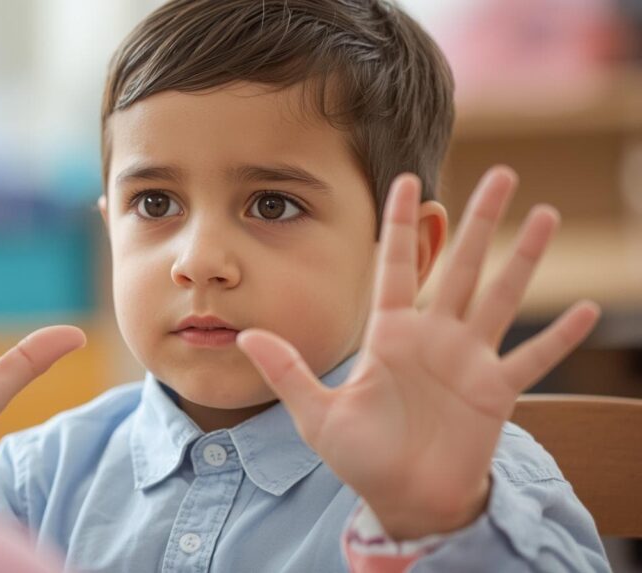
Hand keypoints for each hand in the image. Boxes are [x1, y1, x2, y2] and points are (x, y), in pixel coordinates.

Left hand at [237, 167, 598, 539]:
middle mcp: (433, 338)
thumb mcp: (317, 414)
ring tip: (546, 213)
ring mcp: (469, 361)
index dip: (400, 225)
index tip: (404, 180)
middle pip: (460, 266)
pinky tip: (585, 309)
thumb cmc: (361, 457)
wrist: (403, 499)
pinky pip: (533, 359)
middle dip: (479, 221)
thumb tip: (245, 335)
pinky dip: (559, 337)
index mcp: (390, 336)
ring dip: (524, 258)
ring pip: (500, 296)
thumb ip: (288, 372)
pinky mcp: (496, 392)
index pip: (395, 267)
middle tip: (502, 173)